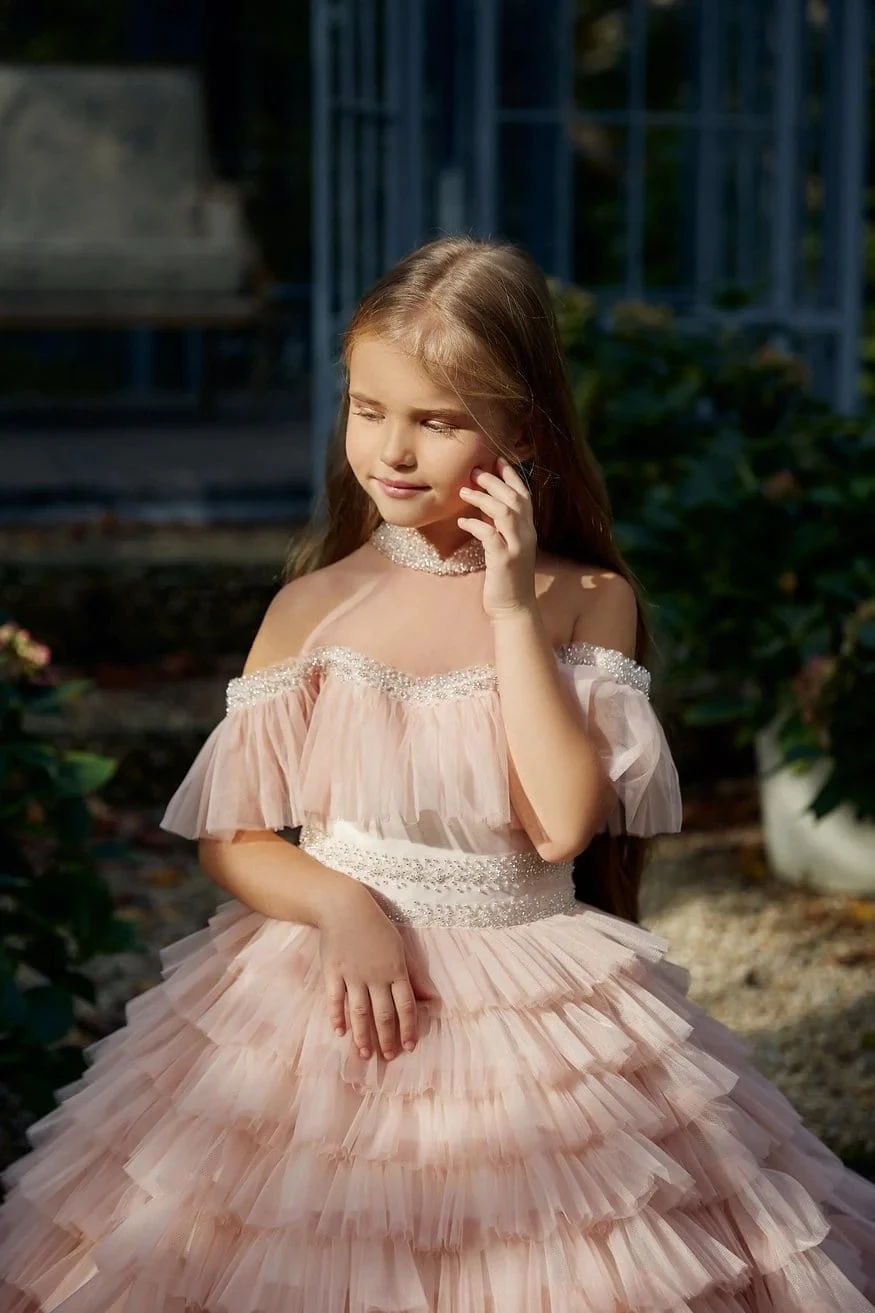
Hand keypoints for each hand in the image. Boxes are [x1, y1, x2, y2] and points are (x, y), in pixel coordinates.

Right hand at [318, 885, 434, 1060]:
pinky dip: (337, 1016)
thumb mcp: (401, 948)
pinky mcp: (333, 972)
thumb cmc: (377, 926)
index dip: (408, 1027)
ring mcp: (352, 975)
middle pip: (383, 1013)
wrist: (344, 906)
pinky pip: (335, 999)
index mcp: (395, 970)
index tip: (409, 1047)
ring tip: (364, 1054)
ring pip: (360, 1011)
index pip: (405, 1005)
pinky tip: (340, 1031)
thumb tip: (433, 999)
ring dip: (363, 1035)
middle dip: (387, 1038)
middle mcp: (375, 976)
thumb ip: (416, 975)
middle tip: (388, 1057)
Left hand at [458, 456, 537, 619]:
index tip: (496, 460)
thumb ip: (498, 525)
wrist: (514, 609)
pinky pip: (490, 535)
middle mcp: (526, 535)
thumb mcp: (504, 546)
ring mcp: (517, 547)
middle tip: (475, 470)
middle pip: (514, 498)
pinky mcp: (504, 561)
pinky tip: (462, 523)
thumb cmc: (506, 578)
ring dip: (484, 498)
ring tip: (464, 491)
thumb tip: (482, 504)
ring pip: (505, 512)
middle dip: (494, 481)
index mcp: (528, 530)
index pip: (524, 495)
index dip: (511, 476)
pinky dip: (475, 525)